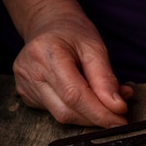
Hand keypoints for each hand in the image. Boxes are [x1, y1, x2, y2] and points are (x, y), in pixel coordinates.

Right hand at [13, 6, 132, 127]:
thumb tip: (118, 107)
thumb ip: (106, 79)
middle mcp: (29, 71)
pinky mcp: (26, 94)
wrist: (48, 24)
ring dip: (88, 117)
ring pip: (61, 116)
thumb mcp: (95, 48)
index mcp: (46, 54)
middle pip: (67, 111)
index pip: (74, 95)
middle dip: (96, 118)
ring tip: (105, 104)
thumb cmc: (73, 33)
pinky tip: (85, 99)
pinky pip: (55, 112)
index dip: (100, 113)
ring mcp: (24, 84)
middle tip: (118, 116)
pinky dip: (76, 111)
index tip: (121, 121)